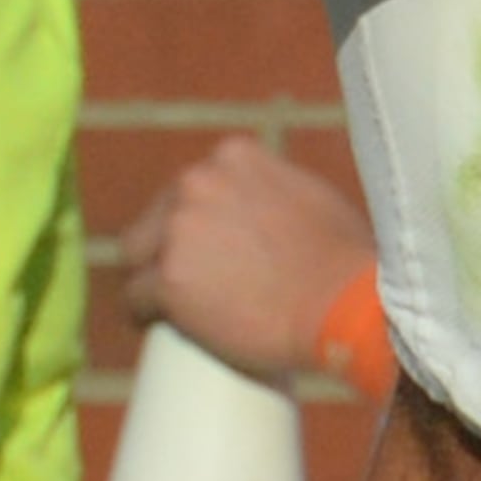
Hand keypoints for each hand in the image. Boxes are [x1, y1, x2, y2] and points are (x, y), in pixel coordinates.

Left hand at [122, 134, 376, 386]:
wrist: (343, 306)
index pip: (191, 188)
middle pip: (158, 218)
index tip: (204, 247)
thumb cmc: (344, 261)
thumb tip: (264, 210)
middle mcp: (198, 183)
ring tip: (165, 306)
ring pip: (138, 257)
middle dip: (166, 245)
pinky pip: (136, 297)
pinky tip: (150, 323)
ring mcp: (179, 231)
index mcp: (232, 157)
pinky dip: (144, 312)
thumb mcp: (309, 195)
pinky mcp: (169, 280)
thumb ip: (274, 190)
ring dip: (151, 278)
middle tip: (188, 280)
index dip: (193, 220)